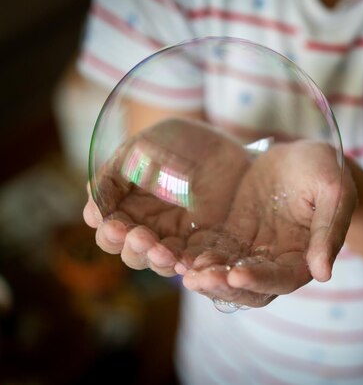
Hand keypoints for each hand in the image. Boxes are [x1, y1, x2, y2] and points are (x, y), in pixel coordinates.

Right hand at [84, 118, 250, 276]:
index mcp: (128, 208)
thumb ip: (113, 177)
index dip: (109, 232)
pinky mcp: (205, 244)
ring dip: (156, 259)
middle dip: (133, 247)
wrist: (228, 144)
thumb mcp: (141, 150)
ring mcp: (179, 238)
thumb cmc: (179, 142)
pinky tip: (184, 261)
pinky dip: (186, 264)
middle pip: (132, 253)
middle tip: (140, 237)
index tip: (113, 224)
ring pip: (159, 262)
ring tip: (162, 251)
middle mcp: (150, 227)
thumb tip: (90, 214)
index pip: (110, 232)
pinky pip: (192, 262)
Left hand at [181, 140, 356, 306]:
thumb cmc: (324, 170)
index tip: (237, 274)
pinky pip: (210, 252)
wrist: (299, 154)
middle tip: (198, 278)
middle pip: (249, 288)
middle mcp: (275, 262)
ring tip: (181, 268)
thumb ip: (329, 231)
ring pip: (224, 275)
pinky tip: (176, 251)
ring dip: (204, 276)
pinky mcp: (230, 235)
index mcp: (303, 257)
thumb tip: (323, 274)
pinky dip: (194, 256)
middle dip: (223, 285)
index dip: (260, 280)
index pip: (282, 279)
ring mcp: (250, 250)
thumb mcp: (334, 192)